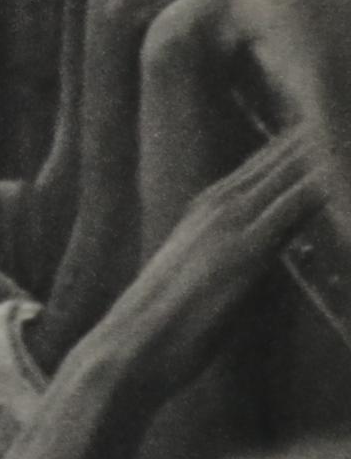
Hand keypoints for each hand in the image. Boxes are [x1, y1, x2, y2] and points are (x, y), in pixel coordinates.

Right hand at [63, 130, 317, 405]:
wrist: (130, 350)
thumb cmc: (164, 330)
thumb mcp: (203, 279)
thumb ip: (235, 258)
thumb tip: (263, 257)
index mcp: (211, 206)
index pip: (273, 158)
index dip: (310, 134)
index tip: (340, 108)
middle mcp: (222, 202)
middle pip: (289, 151)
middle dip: (330, 126)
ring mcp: (233, 222)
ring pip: (298, 167)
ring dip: (334, 143)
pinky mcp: (246, 250)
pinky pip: (299, 205)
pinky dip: (327, 179)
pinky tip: (347, 160)